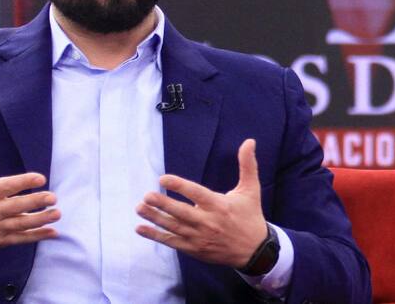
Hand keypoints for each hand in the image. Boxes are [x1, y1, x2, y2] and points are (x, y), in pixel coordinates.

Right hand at [0, 120, 59, 248]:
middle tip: (53, 197)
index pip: (7, 186)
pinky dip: (36, 236)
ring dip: (40, 220)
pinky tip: (52, 232)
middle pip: (17, 207)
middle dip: (36, 202)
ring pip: (21, 224)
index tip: (40, 178)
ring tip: (57, 214)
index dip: (24, 182)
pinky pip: (19, 239)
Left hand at [135, 139, 266, 268]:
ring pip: (173, 227)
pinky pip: (172, 242)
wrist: (255, 252)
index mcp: (219, 205)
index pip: (196, 194)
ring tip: (139, 208)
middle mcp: (208, 222)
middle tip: (147, 196)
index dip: (179, 185)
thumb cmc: (250, 216)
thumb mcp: (251, 190)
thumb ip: (247, 165)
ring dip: (155, 218)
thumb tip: (249, 141)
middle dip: (163, 204)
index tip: (163, 178)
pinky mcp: (194, 249)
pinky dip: (156, 236)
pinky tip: (140, 228)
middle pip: (181, 212)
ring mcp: (199, 237)